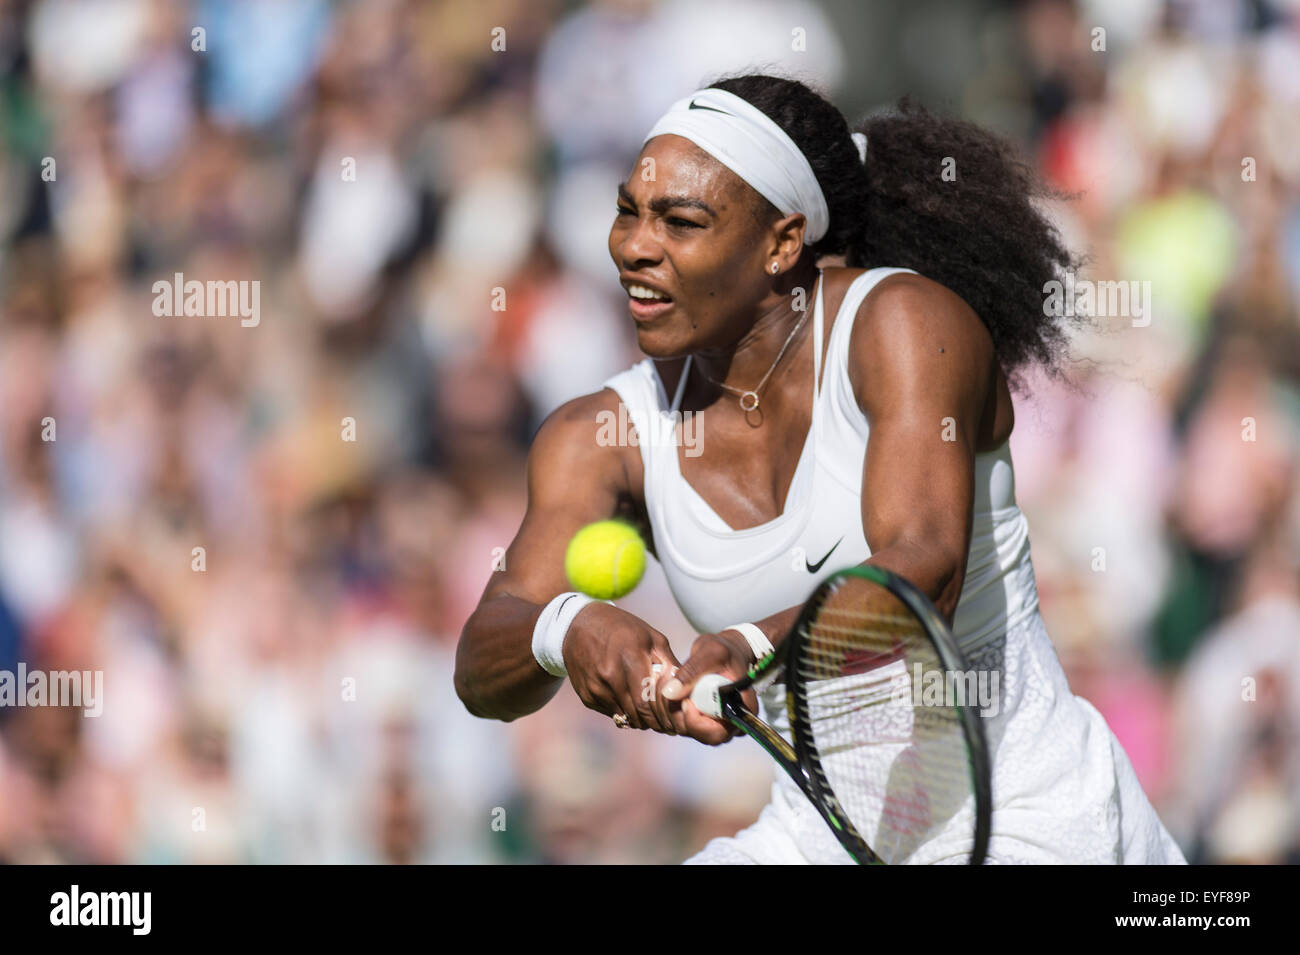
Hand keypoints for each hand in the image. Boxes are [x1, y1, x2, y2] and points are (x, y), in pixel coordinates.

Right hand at [562, 602, 683, 732]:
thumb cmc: (623, 629)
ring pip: (625, 718)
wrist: (578, 625)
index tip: (676, 721)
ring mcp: (595, 688)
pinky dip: (624, 711)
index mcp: (629, 658)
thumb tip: (688, 690)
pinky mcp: (586, 696)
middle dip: (655, 722)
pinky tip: (629, 698)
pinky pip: (611, 713)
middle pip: (637, 715)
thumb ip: (670, 664)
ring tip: (650, 709)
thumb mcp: (652, 638)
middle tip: (668, 723)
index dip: (664, 717)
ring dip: (640, 718)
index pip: (647, 703)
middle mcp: (609, 676)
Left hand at [658, 631, 760, 745]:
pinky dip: (680, 714)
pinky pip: (691, 726)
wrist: (727, 651)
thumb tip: (669, 693)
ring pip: (697, 733)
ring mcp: (722, 723)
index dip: (698, 722)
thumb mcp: (709, 653)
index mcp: (744, 708)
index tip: (686, 701)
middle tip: (678, 697)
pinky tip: (677, 695)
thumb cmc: (723, 651)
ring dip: (681, 716)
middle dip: (686, 720)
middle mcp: (735, 722)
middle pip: (708, 737)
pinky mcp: (709, 720)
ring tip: (677, 692)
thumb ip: (690, 671)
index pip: (720, 731)